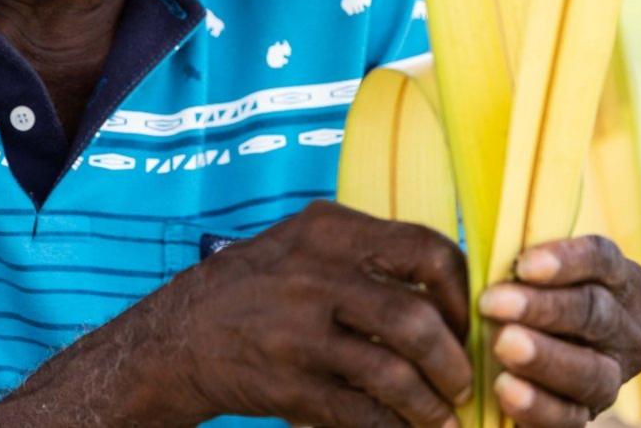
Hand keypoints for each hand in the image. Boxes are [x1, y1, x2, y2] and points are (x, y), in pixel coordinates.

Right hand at [152, 199, 471, 426]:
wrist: (179, 334)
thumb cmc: (253, 288)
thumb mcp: (301, 244)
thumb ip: (362, 254)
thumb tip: (444, 292)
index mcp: (327, 231)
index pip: (427, 251)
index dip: (458, 295)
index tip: (460, 321)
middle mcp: (314, 276)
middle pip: (416, 320)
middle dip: (453, 361)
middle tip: (460, 381)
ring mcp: (298, 332)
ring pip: (395, 375)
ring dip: (431, 405)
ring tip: (441, 417)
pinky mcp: (288, 384)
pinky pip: (363, 414)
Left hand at [479, 235, 640, 426]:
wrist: (523, 354)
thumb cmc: (521, 292)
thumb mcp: (528, 272)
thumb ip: (520, 264)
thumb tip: (490, 252)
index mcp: (622, 281)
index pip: (603, 260)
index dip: (567, 260)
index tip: (522, 264)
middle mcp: (629, 330)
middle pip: (594, 313)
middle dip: (542, 308)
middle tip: (493, 303)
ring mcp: (615, 377)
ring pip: (591, 370)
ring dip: (544, 357)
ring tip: (502, 345)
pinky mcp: (590, 414)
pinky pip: (572, 417)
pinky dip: (538, 404)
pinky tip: (506, 389)